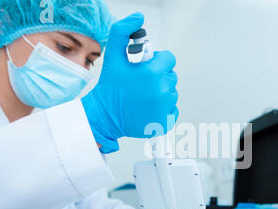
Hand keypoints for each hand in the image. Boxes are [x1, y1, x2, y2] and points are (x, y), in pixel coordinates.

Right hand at [82, 12, 178, 153]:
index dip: (158, 61)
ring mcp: (165, 108)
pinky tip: (148, 108)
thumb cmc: (109, 88)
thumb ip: (123, 32)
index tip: (147, 67)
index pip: (169, 59)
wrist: (104, 116)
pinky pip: (172, 110)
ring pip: (172, 93)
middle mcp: (162, 91)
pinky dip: (163, 109)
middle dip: (158, 77)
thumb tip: (138, 18)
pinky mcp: (165, 122)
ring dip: (161, 93)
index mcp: (153, 73)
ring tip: (143, 96)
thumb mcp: (113, 56)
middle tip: (141, 83)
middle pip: (171, 76)